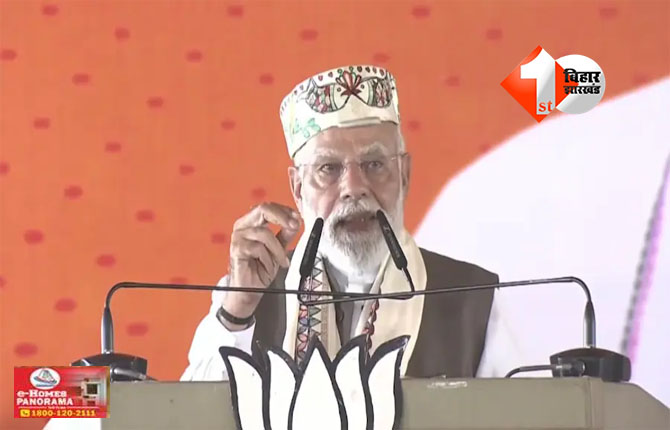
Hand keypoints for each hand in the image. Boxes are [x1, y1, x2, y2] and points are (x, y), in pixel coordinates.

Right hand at [222, 202, 300, 329]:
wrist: (250, 290)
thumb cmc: (260, 269)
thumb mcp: (279, 249)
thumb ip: (286, 234)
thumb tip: (295, 221)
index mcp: (252, 222)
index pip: (268, 207)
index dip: (285, 210)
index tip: (298, 218)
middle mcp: (243, 226)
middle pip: (263, 209)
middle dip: (282, 217)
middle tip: (295, 225)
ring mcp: (238, 237)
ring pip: (264, 233)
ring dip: (277, 249)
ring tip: (281, 261)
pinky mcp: (237, 249)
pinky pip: (258, 248)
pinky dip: (268, 259)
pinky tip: (267, 266)